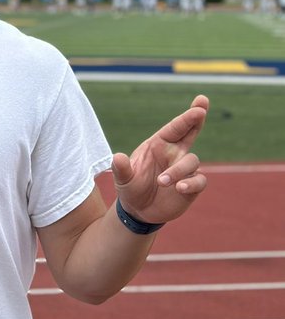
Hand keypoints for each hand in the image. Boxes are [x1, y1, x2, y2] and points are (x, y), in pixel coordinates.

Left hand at [111, 94, 208, 225]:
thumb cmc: (131, 188)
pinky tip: (180, 188)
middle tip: (201, 108)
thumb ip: (122, 169)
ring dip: (178, 170)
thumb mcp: (123, 179)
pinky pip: (199, 181)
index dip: (187, 118)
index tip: (198, 108)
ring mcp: (184, 169)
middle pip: (191, 132)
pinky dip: (192, 183)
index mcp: (158, 145)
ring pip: (191, 161)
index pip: (175, 128)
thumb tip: (117, 157)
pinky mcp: (191, 186)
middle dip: (197, 119)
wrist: (139, 211)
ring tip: (161, 181)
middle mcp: (174, 153)